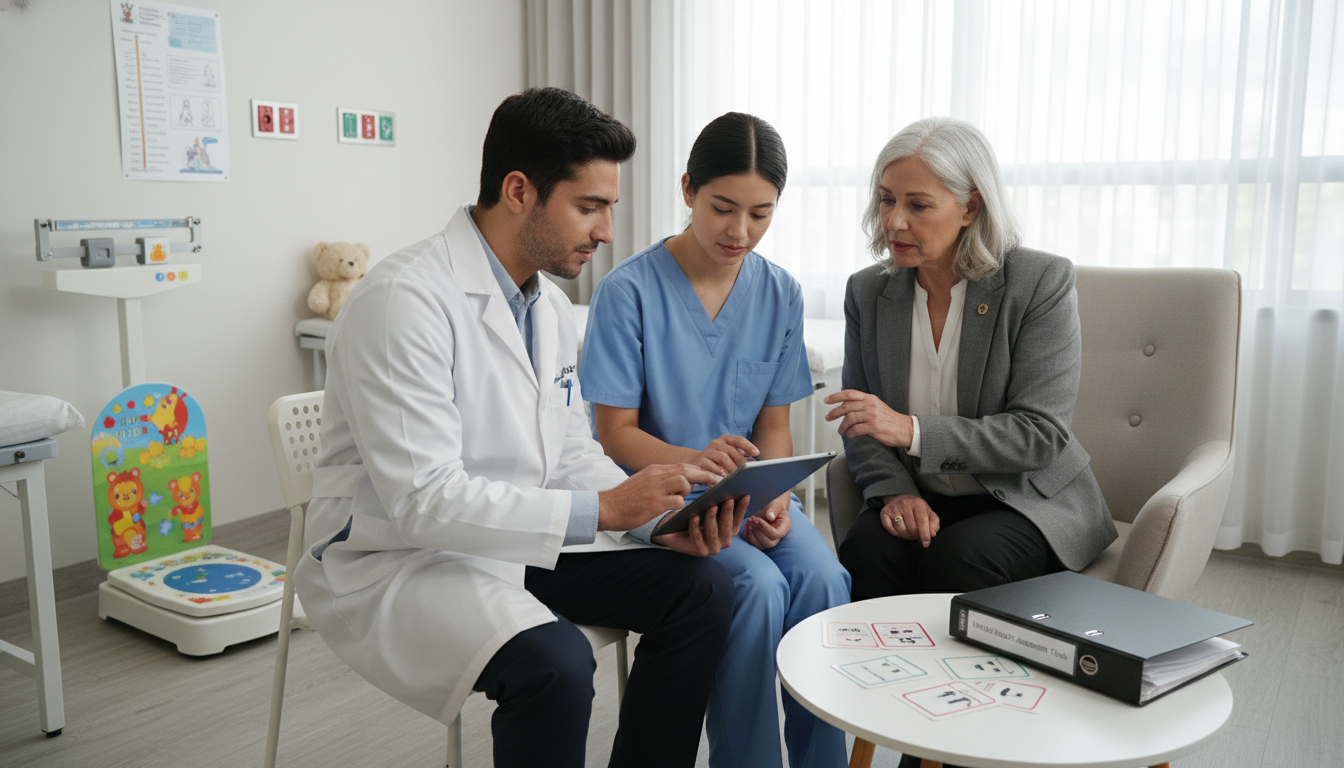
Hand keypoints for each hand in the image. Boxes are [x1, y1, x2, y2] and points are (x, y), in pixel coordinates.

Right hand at [597, 463, 721, 531]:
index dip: (699, 471)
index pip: (683, 466)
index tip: (712, 476)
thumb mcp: (643, 482)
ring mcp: (655, 488)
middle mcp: (656, 475)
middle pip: (687, 470)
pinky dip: (681, 505)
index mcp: (655, 470)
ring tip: (686, 498)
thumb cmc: (626, 499)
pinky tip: (677, 511)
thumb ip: (662, 481)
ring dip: (689, 491)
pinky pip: (677, 501)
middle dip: (705, 475)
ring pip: (684, 481)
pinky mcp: (654, 503)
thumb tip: (683, 484)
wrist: (606, 507)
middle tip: (719, 482)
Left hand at [653, 495, 748, 556]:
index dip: (742, 508)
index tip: (745, 495)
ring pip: (713, 533)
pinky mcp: (699, 551)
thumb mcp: (708, 511)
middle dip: (728, 513)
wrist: (676, 534)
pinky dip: (695, 528)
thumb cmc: (695, 519)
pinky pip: (697, 538)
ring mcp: (712, 548)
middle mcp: (724, 541)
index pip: (737, 520)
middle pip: (727, 527)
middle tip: (728, 499)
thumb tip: (728, 490)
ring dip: (712, 519)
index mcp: (729, 531)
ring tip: (711, 507)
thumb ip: (719, 505)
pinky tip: (694, 518)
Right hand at [690, 434, 758, 475]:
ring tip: (737, 476)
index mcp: (725, 439)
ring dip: (731, 468)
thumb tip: (754, 467)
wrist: (696, 463)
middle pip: (731, 450)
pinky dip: (719, 472)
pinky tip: (724, 478)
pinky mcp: (700, 461)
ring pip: (722, 457)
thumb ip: (739, 457)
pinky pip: (711, 466)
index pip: (738, 440)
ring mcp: (707, 451)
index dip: (748, 446)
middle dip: (740, 461)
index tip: (757, 453)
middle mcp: (716, 443)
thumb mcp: (728, 455)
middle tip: (747, 471)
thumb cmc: (718, 461)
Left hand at [742, 493, 790, 549]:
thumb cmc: (774, 505)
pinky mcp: (759, 541)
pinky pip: (753, 543)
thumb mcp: (776, 504)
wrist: (768, 508)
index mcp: (784, 528)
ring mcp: (768, 540)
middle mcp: (777, 537)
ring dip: (752, 535)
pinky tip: (746, 525)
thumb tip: (770, 517)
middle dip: (758, 532)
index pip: (776, 534)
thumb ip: (774, 510)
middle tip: (751, 520)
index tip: (757, 519)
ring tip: (748, 521)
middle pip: (769, 543)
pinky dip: (748, 536)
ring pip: (760, 546)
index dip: (765, 528)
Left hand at [823, 390, 913, 446]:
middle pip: (846, 406)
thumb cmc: (890, 420)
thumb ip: (863, 404)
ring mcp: (872, 416)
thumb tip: (846, 407)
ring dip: (842, 426)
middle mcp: (870, 405)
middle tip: (828, 417)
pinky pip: (855, 430)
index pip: (849, 394)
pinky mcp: (874, 427)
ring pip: (849, 418)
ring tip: (841, 431)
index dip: (836, 396)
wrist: (905, 429)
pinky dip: (850, 433)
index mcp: (870, 398)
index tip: (827, 400)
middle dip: (834, 412)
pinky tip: (851, 435)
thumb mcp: (876, 406)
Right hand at [880, 494, 939, 546]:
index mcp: (918, 503)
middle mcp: (905, 504)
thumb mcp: (929, 514)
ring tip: (910, 535)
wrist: (900, 498)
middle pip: (911, 528)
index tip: (926, 544)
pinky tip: (900, 532)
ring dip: (906, 537)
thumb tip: (932, 535)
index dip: (925, 535)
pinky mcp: (884, 512)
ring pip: (901, 530)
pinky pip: (890, 529)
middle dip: (915, 537)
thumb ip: (934, 524)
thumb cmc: (917, 509)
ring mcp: (893, 508)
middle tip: (917, 538)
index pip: (922, 522)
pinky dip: (896, 534)